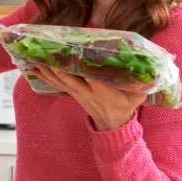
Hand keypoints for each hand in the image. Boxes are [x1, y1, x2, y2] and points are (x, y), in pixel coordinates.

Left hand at [30, 65, 148, 131]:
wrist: (112, 123)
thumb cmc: (126, 104)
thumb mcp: (138, 95)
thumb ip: (142, 82)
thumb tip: (149, 64)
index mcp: (104, 92)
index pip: (95, 82)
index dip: (87, 72)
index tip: (79, 60)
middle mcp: (87, 92)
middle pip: (70, 80)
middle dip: (58, 69)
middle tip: (45, 57)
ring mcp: (77, 93)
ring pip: (59, 81)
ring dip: (46, 70)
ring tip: (32, 59)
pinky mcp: (71, 92)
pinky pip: (55, 83)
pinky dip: (44, 76)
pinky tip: (32, 68)